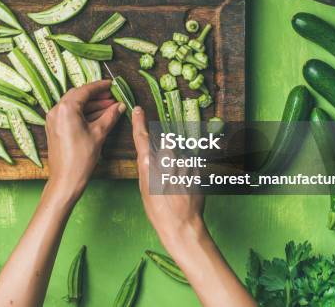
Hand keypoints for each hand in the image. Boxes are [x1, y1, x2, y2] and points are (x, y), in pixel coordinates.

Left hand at [45, 80, 124, 200]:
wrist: (66, 179)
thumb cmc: (81, 158)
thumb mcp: (99, 133)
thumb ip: (110, 116)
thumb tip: (120, 106)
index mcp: (66, 108)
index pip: (85, 90)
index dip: (100, 86)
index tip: (111, 85)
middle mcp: (56, 111)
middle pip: (78, 96)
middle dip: (96, 96)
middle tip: (111, 97)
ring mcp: (53, 119)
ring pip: (74, 105)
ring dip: (91, 105)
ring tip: (109, 107)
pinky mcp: (54, 128)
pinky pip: (69, 114)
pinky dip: (83, 113)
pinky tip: (98, 116)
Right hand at [132, 106, 205, 249]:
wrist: (181, 225)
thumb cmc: (158, 211)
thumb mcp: (144, 189)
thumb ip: (147, 169)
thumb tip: (149, 158)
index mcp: (148, 165)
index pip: (141, 137)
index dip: (139, 122)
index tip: (139, 109)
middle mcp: (165, 160)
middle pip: (166, 147)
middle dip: (167, 156)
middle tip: (168, 178)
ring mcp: (182, 164)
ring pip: (179, 158)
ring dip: (179, 167)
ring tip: (178, 187)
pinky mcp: (196, 170)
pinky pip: (190, 167)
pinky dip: (188, 175)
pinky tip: (186, 189)